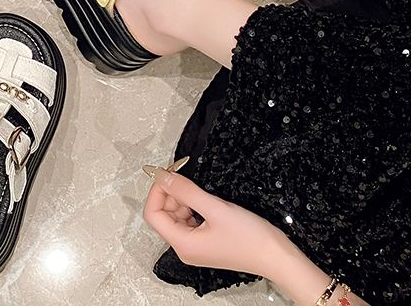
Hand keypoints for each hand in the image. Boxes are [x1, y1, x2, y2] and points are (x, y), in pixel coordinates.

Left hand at [142, 168, 288, 279]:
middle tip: (183, 174)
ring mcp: (195, 247)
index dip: (157, 190)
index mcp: (183, 245)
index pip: (153, 214)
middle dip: (170, 192)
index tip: (167, 173)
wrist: (278, 257)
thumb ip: (185, 190)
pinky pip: (188, 220)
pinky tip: (203, 200)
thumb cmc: (251, 238)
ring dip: (181, 198)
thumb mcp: (215, 207)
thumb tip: (162, 175)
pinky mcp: (205, 242)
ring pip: (175, 215)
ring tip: (197, 189)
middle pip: (162, 214)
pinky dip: (191, 206)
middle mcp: (185, 249)